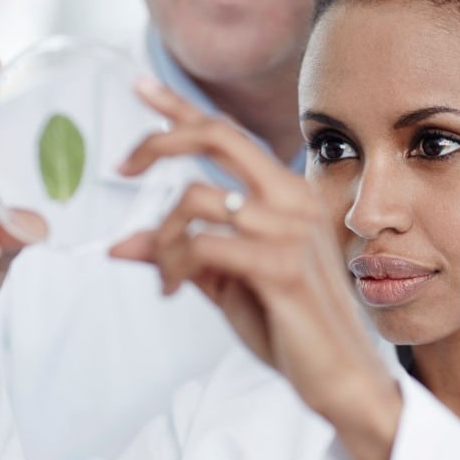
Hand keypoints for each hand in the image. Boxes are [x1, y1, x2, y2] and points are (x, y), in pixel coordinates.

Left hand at [111, 78, 400, 459]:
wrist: (339, 376)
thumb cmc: (289, 324)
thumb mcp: (224, 282)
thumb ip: (180, 254)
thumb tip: (120, 244)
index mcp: (286, 194)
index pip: (229, 134)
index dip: (181, 106)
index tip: (140, 84)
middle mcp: (292, 199)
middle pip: (218, 136)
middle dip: (160, 140)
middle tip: (123, 167)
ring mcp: (290, 229)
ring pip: (195, 198)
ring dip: (162, 236)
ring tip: (166, 276)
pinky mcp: (281, 265)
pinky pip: (201, 243)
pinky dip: (172, 263)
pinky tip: (173, 289)